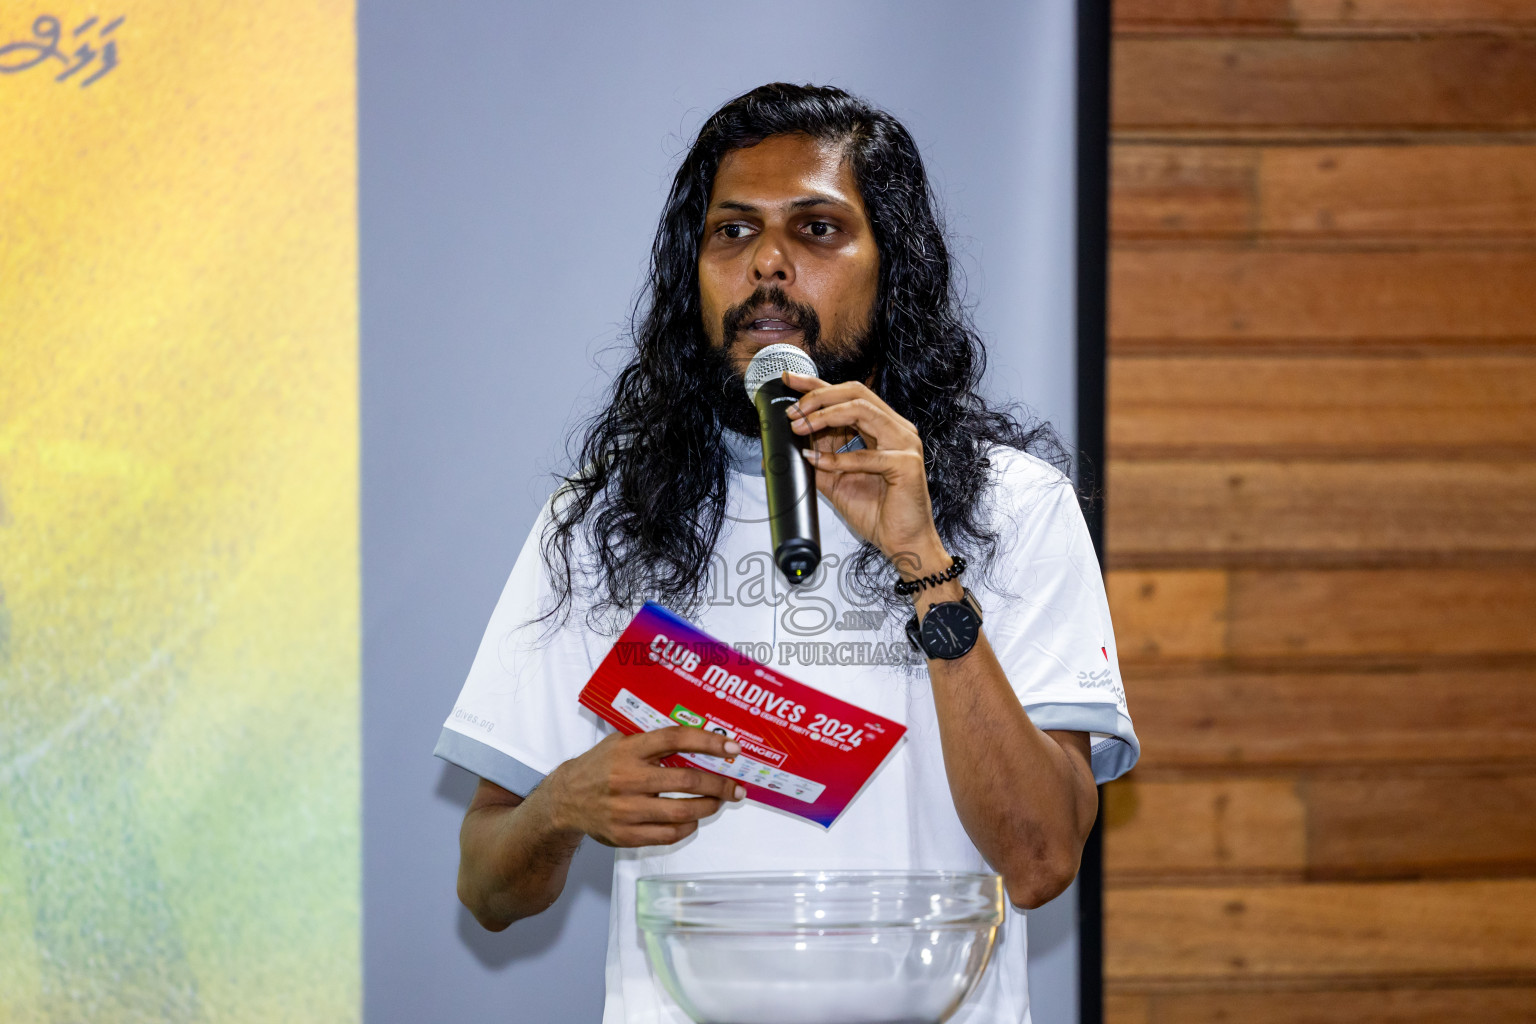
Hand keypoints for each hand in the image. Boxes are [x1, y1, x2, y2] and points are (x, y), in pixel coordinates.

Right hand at [546, 727, 745, 847]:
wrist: (565, 800)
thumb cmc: (599, 767)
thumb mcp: (619, 742)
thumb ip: (651, 741)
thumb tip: (698, 739)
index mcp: (629, 750)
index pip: (675, 739)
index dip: (708, 742)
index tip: (733, 747)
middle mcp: (628, 778)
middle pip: (687, 780)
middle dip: (719, 784)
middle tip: (736, 787)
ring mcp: (627, 810)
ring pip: (682, 811)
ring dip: (709, 807)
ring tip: (719, 803)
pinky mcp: (626, 835)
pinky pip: (668, 835)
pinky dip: (688, 827)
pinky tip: (693, 819)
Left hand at [782, 370, 946, 571]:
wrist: (903, 543)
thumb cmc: (878, 513)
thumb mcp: (837, 482)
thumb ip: (819, 461)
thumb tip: (789, 448)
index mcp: (883, 428)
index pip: (849, 395)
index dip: (818, 385)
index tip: (789, 380)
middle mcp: (896, 429)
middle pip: (856, 392)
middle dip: (818, 395)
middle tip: (792, 410)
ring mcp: (904, 443)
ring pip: (861, 410)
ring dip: (824, 417)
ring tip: (800, 428)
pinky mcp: (905, 463)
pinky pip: (866, 454)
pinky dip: (837, 458)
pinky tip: (817, 460)